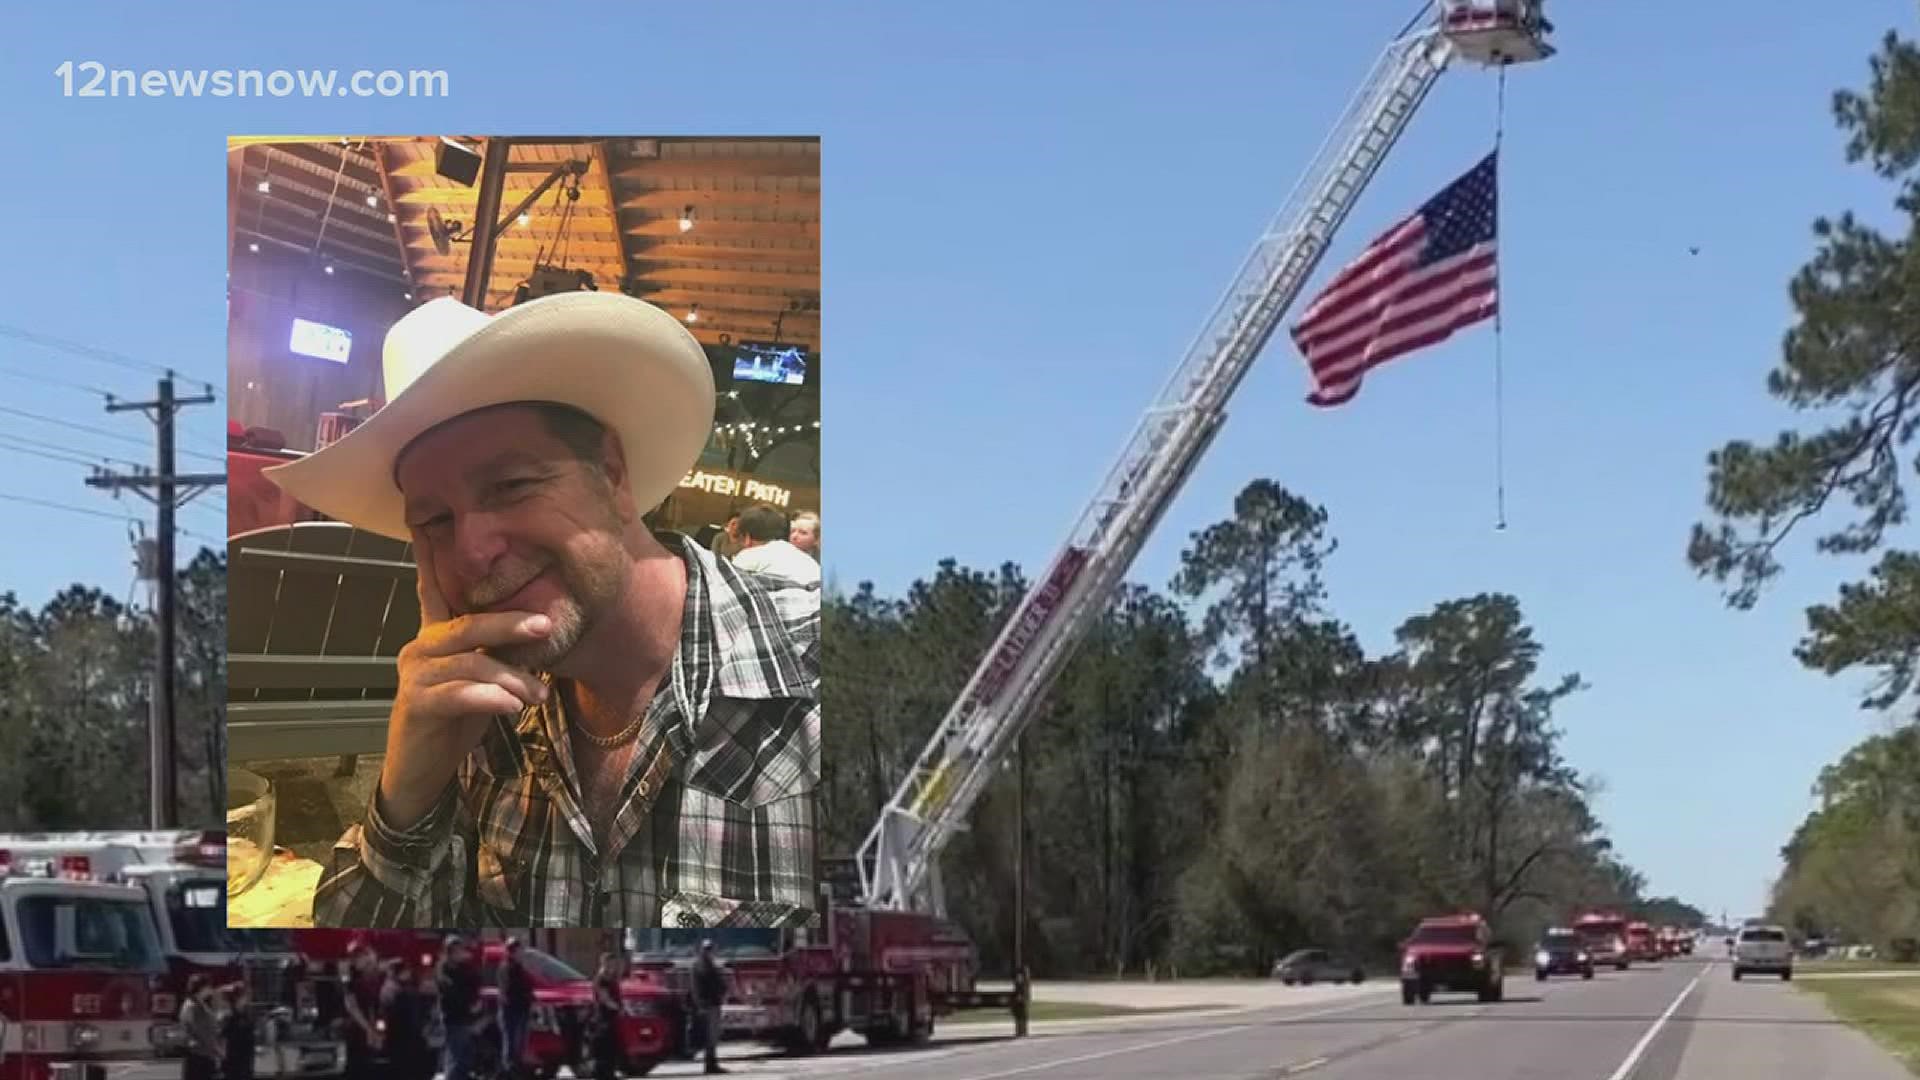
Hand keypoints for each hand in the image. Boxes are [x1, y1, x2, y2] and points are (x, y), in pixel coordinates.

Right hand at [376, 537, 554, 828]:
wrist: (422, 771)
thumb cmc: (456, 721)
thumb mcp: (482, 682)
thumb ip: (498, 656)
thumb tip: (540, 632)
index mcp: (435, 638)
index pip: (433, 592)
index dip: (429, 559)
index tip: (425, 524)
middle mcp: (419, 649)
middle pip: (468, 625)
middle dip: (510, 624)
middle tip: (546, 625)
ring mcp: (414, 677)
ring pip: (470, 664)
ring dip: (511, 678)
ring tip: (538, 695)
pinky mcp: (415, 705)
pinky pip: (457, 695)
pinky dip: (489, 698)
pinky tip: (511, 707)